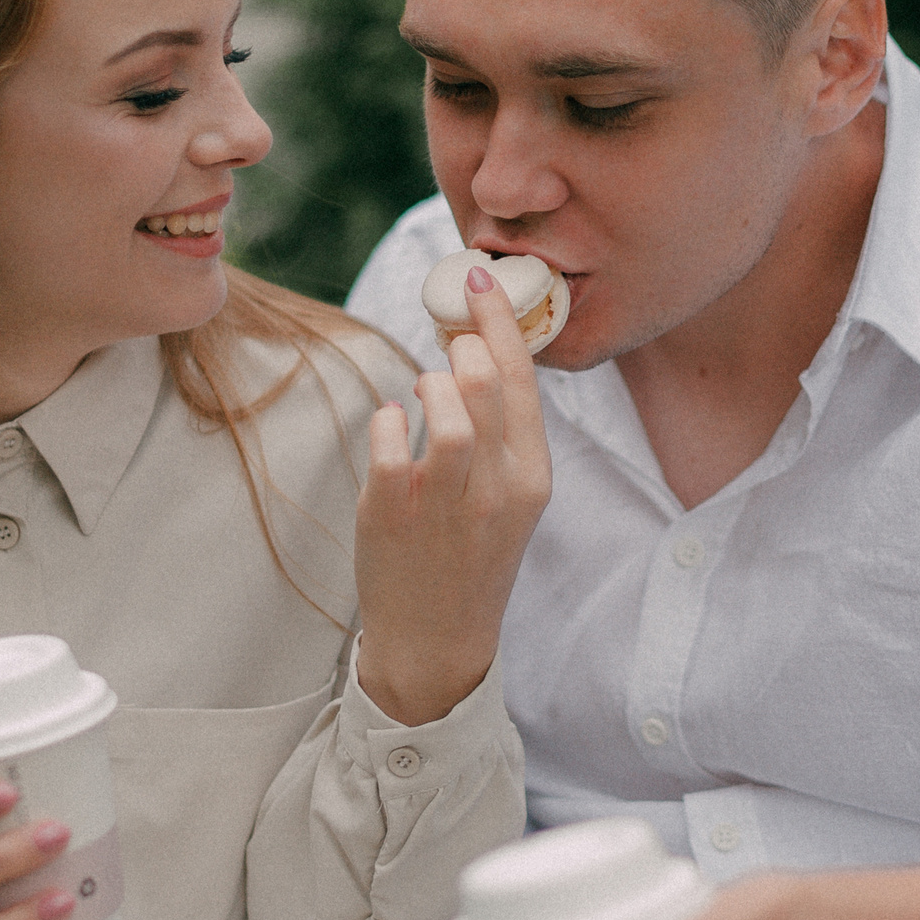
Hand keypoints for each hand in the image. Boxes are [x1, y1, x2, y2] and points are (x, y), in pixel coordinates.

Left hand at [354, 264, 552, 724]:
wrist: (439, 643)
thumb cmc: (470, 556)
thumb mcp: (509, 497)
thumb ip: (500, 431)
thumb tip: (474, 345)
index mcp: (534, 478)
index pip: (521, 379)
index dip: (497, 318)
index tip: (478, 276)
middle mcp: (496, 490)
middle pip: (483, 381)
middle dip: (460, 346)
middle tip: (446, 346)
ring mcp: (444, 504)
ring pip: (443, 407)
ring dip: (427, 383)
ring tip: (421, 394)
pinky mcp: (392, 514)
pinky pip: (387, 438)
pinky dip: (385, 421)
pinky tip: (391, 429)